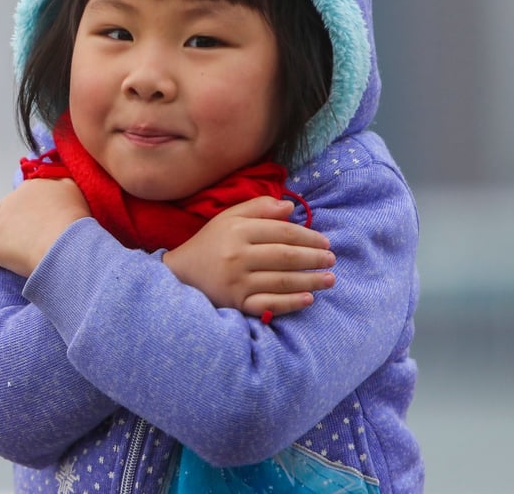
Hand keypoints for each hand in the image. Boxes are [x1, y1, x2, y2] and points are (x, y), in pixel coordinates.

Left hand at [0, 178, 90, 277]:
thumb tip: (56, 184)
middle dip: (15, 226)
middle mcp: (9, 202)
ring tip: (23, 255)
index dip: (31, 213)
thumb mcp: (73, 190)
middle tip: (32, 239)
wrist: (64, 245)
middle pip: (6, 214)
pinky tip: (15, 268)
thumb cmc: (72, 220)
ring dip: (6, 243)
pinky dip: (2, 262)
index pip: (23, 199)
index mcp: (28, 188)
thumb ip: (61, 183)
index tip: (41, 224)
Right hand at [162, 196, 334, 317]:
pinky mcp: (236, 304)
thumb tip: (290, 207)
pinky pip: (269, 305)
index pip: (282, 232)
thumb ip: (258, 208)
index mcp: (238, 231)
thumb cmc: (210, 243)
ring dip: (310, 280)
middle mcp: (238, 257)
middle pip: (285, 257)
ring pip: (282, 281)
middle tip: (332, 259)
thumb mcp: (229, 218)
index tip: (325, 241)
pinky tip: (309, 299)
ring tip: (330, 279)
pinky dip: (291, 303)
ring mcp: (237, 283)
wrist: (181, 274)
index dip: (308, 236)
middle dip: (314, 258)